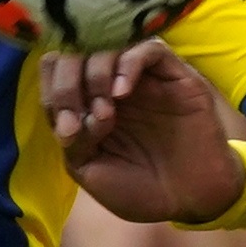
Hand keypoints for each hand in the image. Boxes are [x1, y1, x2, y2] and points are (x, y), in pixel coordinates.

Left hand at [45, 41, 245, 223]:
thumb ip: (73, 140)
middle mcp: (111, 85)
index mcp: (88, 104)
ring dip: (95, 75)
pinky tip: (122, 93)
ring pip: (109, 46)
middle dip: (68, 84)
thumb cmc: (142, 190)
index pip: (56, 72)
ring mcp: (142, 78)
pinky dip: (129, 64)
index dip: (53, 92)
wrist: (192, 201)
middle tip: (79, 117)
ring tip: (105, 112)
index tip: (66, 130)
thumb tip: (72, 114)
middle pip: (75, 53)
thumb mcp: (93, 172)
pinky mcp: (173, 75)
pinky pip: (148, 48)